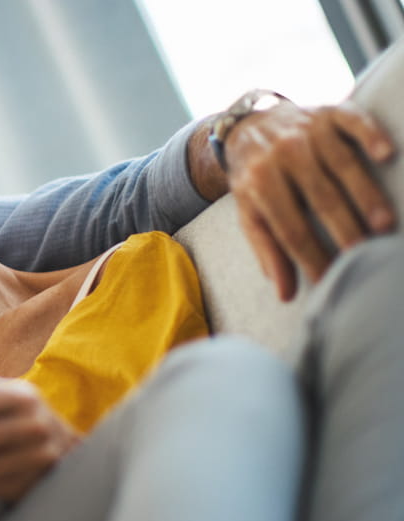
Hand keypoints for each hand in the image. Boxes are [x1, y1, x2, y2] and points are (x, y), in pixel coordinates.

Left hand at [223, 101, 395, 300]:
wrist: (247, 124)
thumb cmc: (254, 178)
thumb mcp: (249, 212)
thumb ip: (267, 249)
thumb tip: (286, 294)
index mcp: (260, 182)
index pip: (290, 228)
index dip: (311, 256)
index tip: (332, 279)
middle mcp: (283, 154)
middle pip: (319, 198)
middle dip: (344, 228)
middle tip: (365, 254)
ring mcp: (308, 130)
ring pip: (342, 165)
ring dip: (365, 194)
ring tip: (384, 224)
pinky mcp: (330, 112)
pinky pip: (352, 121)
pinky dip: (370, 136)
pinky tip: (386, 155)